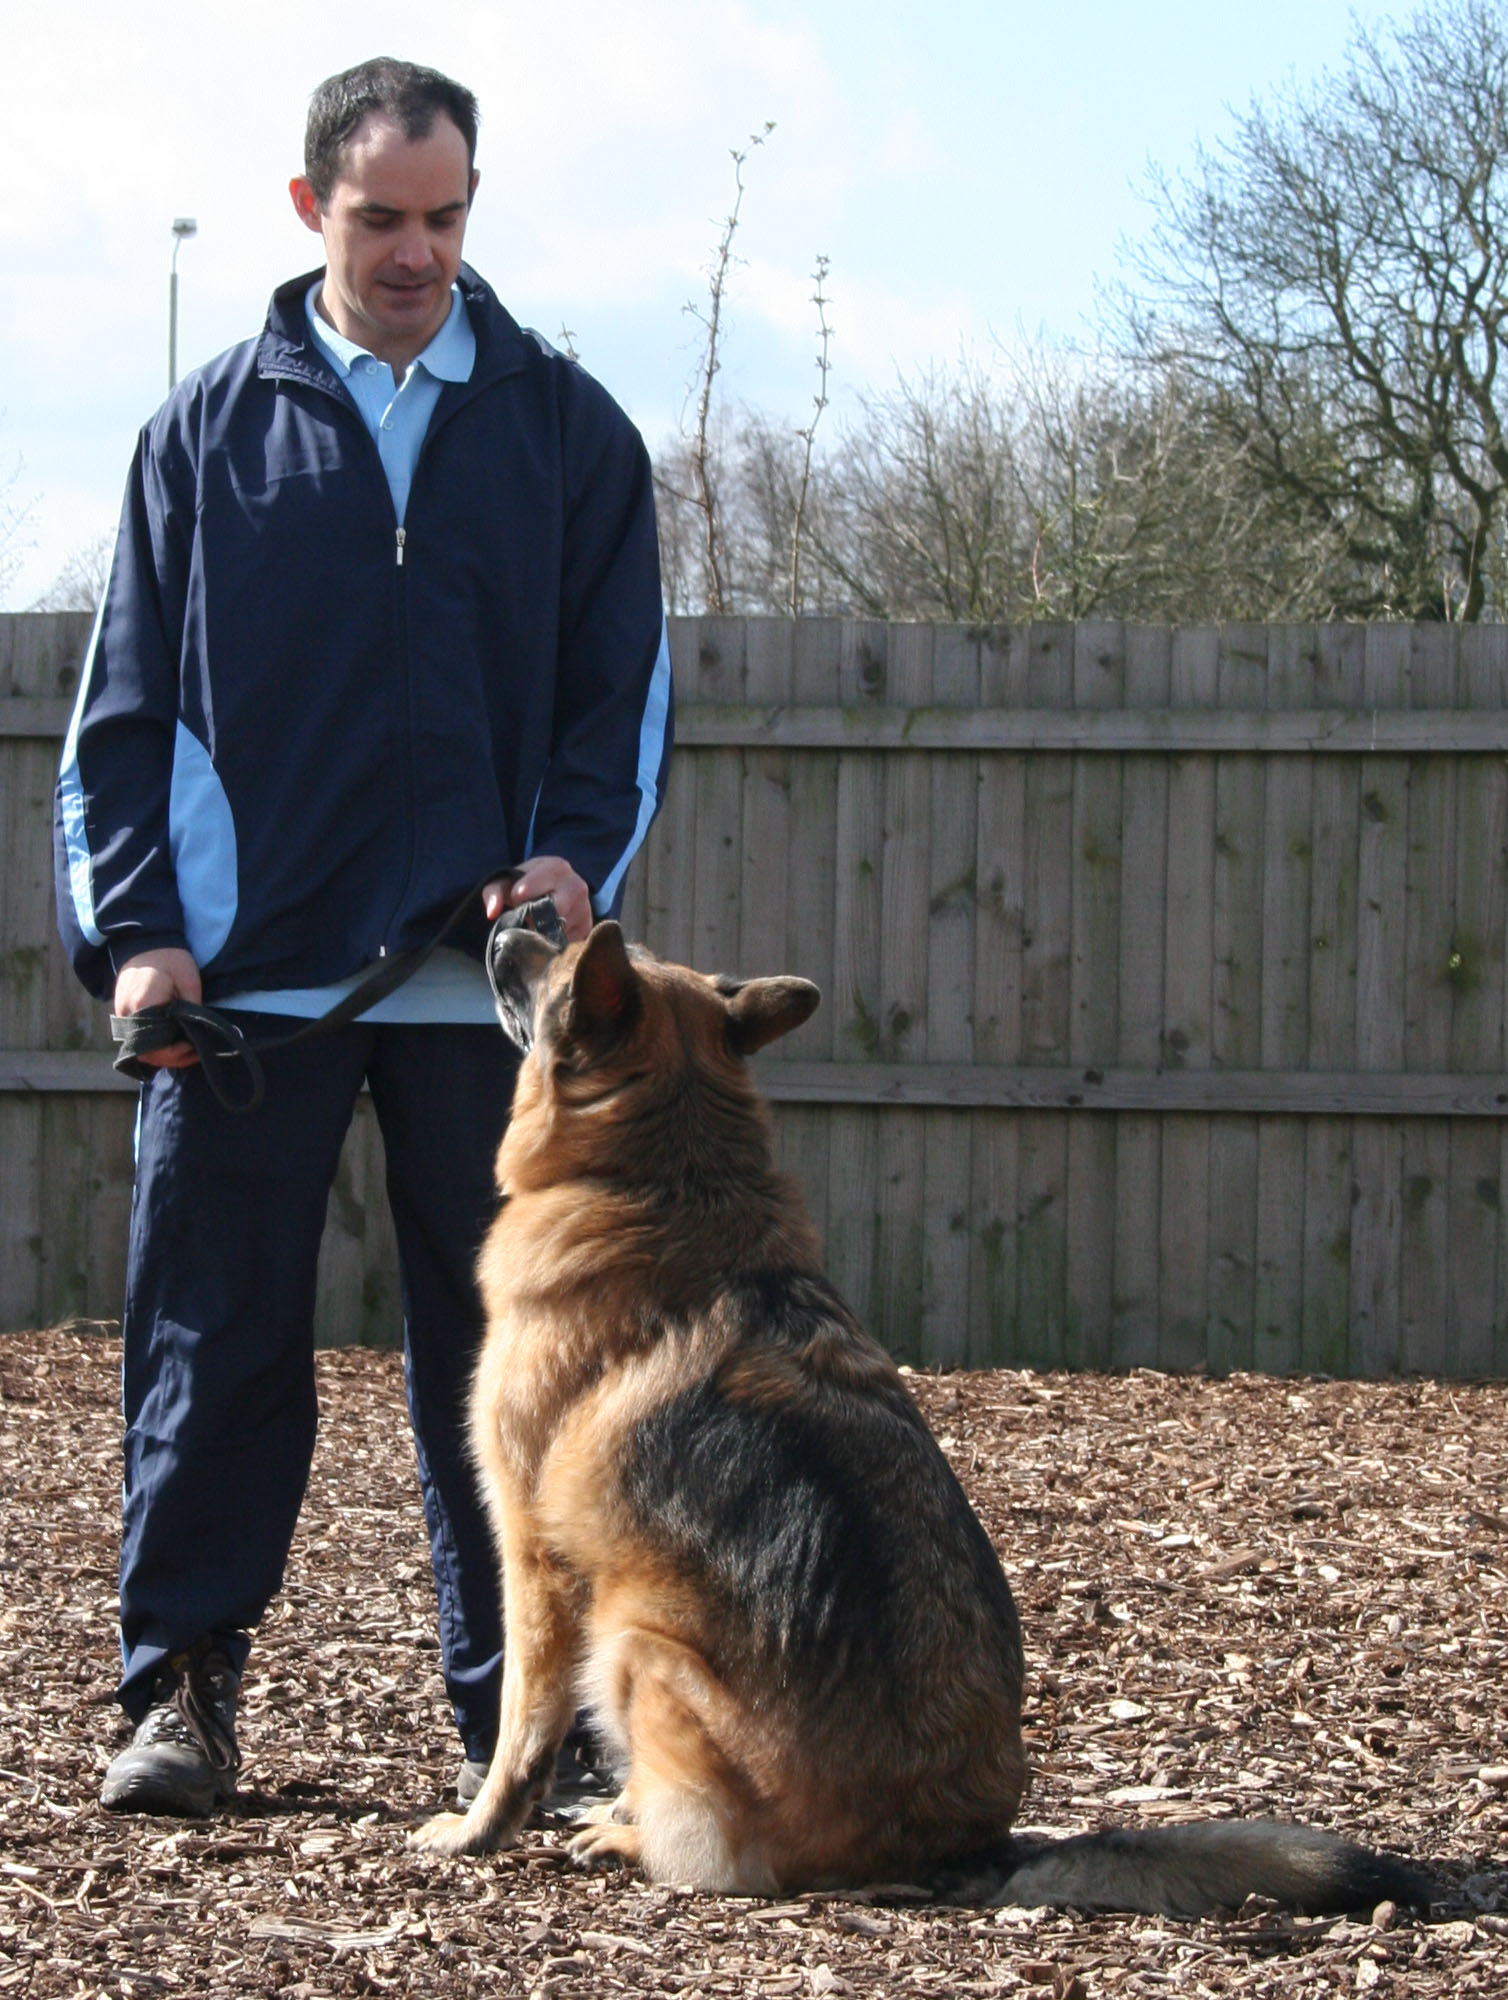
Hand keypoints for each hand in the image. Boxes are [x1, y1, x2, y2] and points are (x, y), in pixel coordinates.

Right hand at [113, 948, 203, 1067]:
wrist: (146, 942)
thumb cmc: (170, 958)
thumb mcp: (189, 980)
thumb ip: (192, 1008)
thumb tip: (197, 1032)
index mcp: (143, 1005)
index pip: (155, 1046)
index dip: (175, 1053)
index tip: (193, 1047)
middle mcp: (127, 1014)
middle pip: (145, 1053)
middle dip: (171, 1058)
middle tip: (194, 1053)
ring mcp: (122, 1014)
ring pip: (140, 1048)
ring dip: (162, 1053)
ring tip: (186, 1049)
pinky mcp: (123, 1013)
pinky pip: (137, 1038)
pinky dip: (154, 1044)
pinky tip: (173, 1040)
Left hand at [482, 858, 591, 943]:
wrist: (553, 893)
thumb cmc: (525, 887)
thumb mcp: (506, 883)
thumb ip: (493, 892)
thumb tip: (492, 912)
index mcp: (557, 867)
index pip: (538, 884)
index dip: (522, 895)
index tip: (515, 900)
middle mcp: (576, 886)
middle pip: (553, 909)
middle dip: (534, 917)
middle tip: (525, 919)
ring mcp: (585, 909)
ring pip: (559, 929)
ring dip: (542, 933)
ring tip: (534, 927)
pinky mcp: (586, 930)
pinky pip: (568, 943)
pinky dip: (552, 944)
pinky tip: (545, 937)